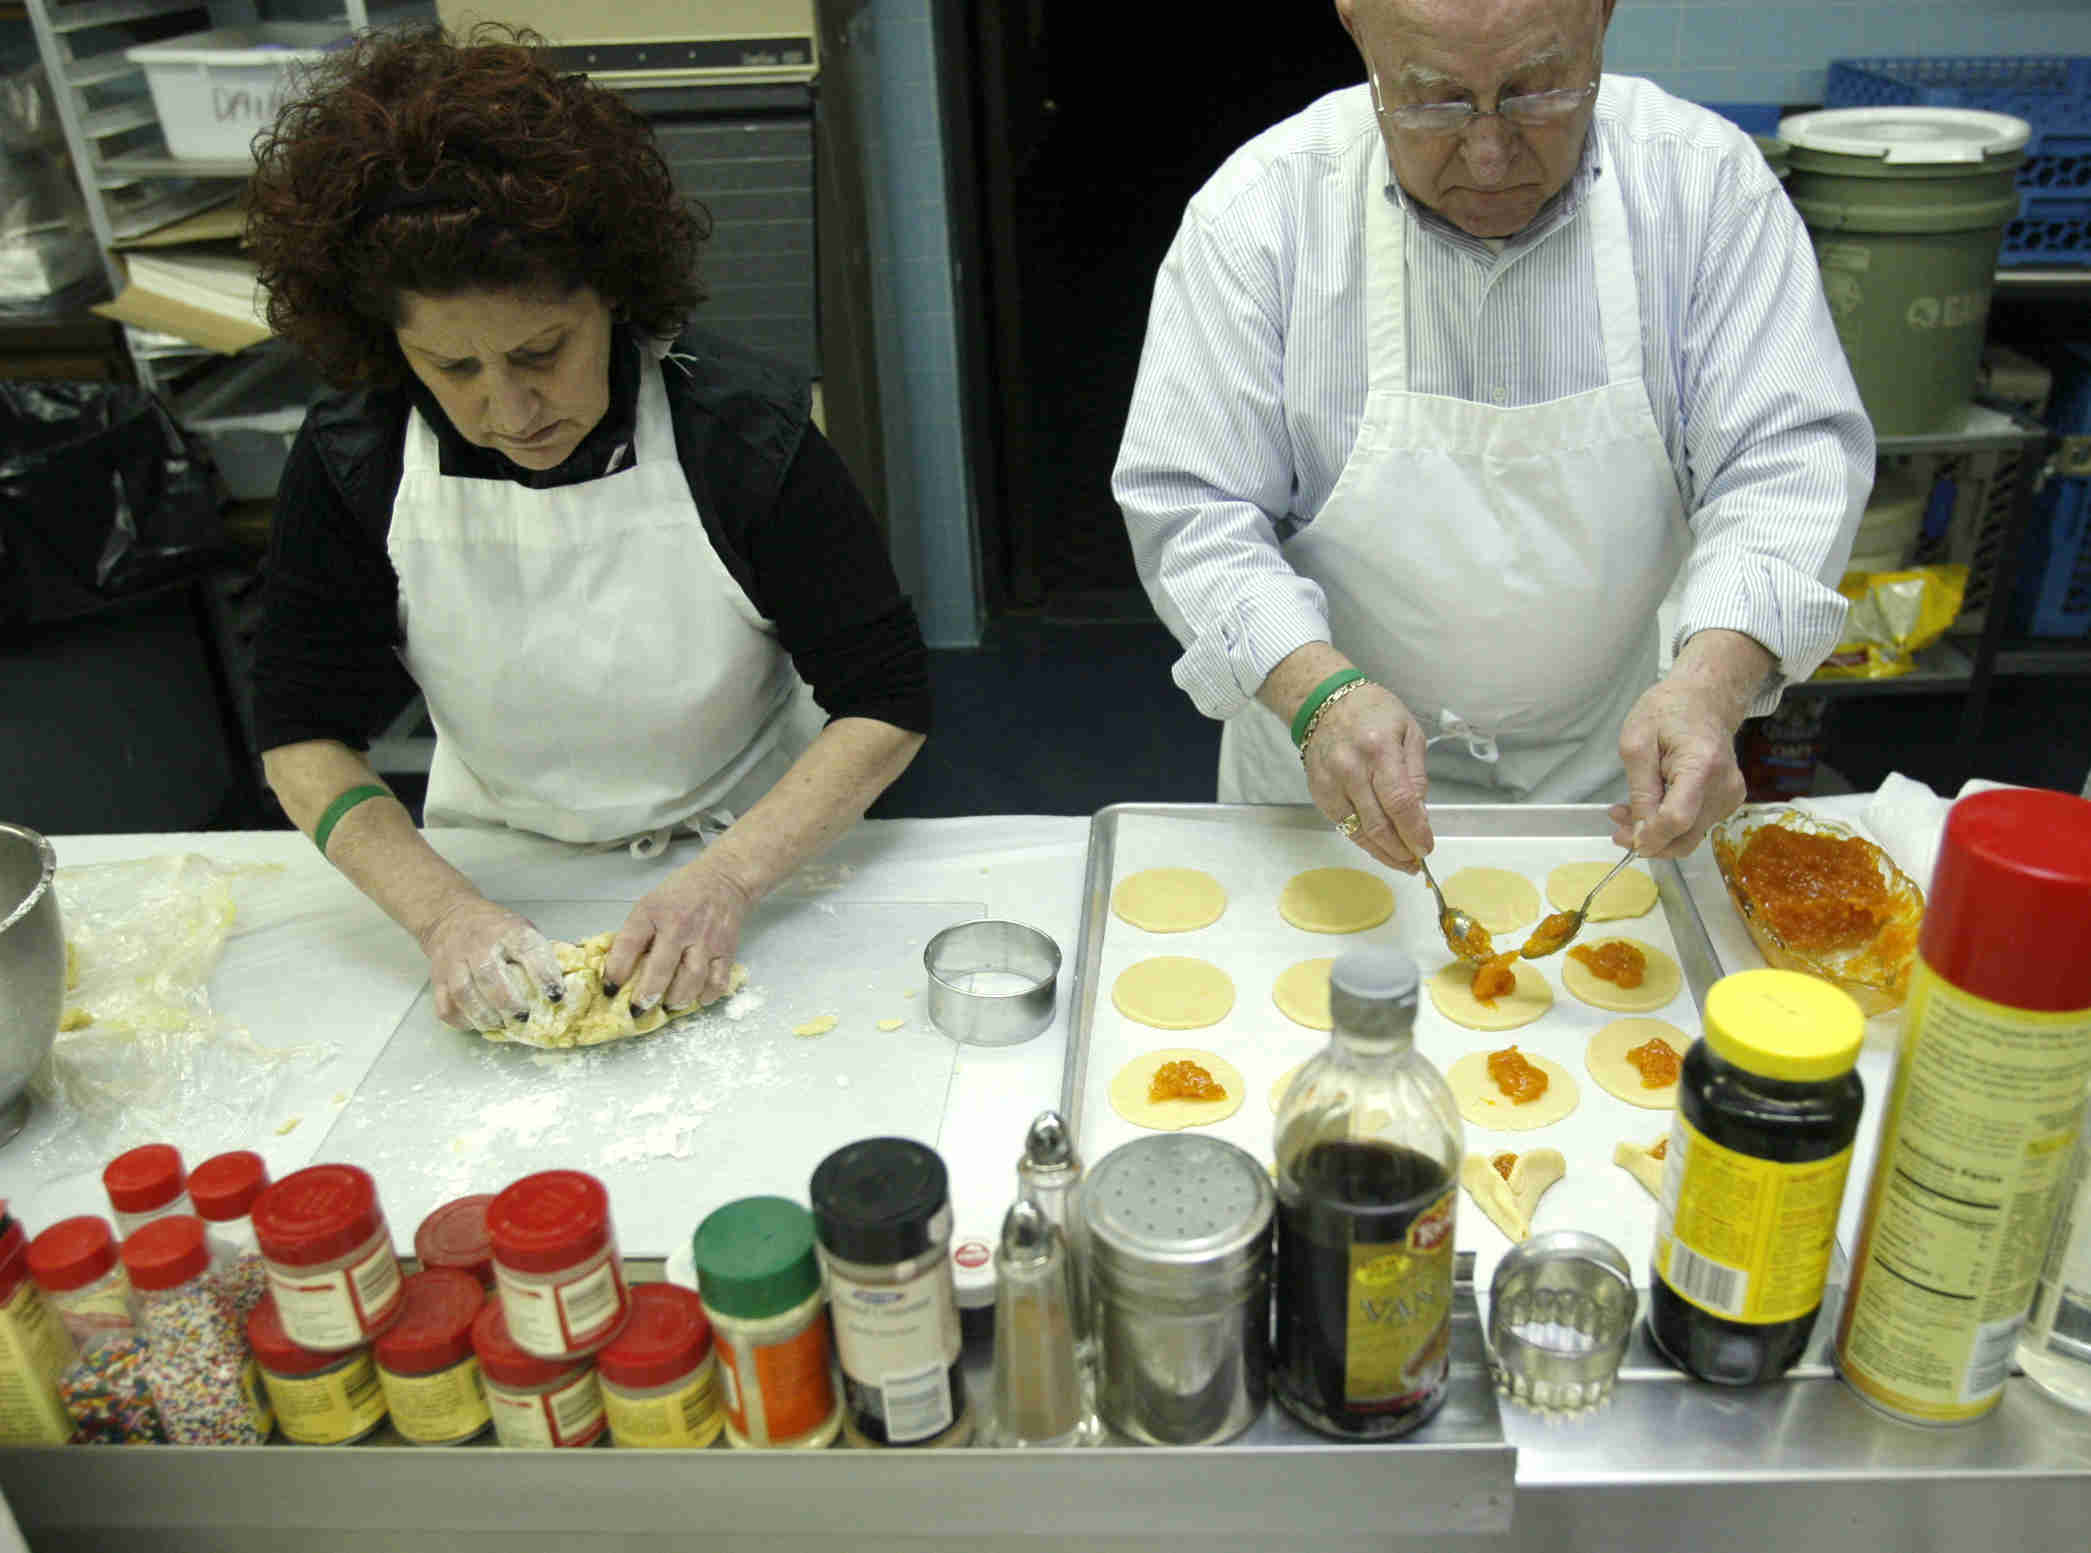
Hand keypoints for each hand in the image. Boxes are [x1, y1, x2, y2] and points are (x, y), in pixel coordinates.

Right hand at [418, 896, 564, 1032]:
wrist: (451, 917)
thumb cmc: (496, 929)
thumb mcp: (521, 929)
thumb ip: (538, 953)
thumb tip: (568, 986)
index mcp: (507, 931)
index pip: (527, 949)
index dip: (543, 974)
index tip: (556, 995)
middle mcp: (478, 945)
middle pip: (489, 975)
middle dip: (509, 1002)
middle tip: (523, 1017)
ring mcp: (454, 962)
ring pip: (464, 993)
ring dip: (485, 1015)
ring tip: (501, 1025)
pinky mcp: (438, 978)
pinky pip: (445, 1005)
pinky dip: (462, 1020)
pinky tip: (476, 1023)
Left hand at [601, 858, 754, 1015]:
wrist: (724, 879)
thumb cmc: (680, 894)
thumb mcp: (650, 904)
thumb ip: (637, 933)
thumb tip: (619, 971)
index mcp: (653, 912)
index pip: (629, 944)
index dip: (616, 971)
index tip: (610, 989)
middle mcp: (680, 926)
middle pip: (661, 969)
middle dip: (646, 995)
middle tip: (638, 1010)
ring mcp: (706, 939)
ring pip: (691, 980)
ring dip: (677, 1000)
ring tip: (668, 1007)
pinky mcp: (727, 949)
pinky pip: (718, 981)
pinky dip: (707, 996)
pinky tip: (698, 999)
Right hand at [1302, 680, 1433, 870]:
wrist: (1325, 703)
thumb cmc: (1375, 713)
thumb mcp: (1410, 732)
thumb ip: (1416, 775)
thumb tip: (1420, 818)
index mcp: (1379, 749)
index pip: (1399, 802)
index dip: (1414, 831)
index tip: (1426, 848)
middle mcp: (1350, 769)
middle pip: (1378, 824)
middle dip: (1401, 850)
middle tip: (1417, 861)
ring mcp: (1330, 783)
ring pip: (1359, 832)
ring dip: (1383, 853)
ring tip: (1402, 862)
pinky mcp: (1318, 794)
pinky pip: (1344, 826)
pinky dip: (1364, 841)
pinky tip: (1380, 847)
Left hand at [1610, 677, 1749, 858]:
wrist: (1704, 699)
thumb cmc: (1668, 711)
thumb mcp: (1636, 744)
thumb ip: (1640, 791)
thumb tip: (1640, 833)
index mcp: (1701, 765)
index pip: (1677, 819)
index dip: (1650, 837)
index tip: (1624, 838)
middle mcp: (1723, 786)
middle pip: (1686, 836)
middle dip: (1649, 840)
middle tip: (1617, 828)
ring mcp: (1730, 796)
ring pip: (1690, 835)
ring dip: (1657, 832)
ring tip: (1628, 810)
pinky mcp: (1729, 801)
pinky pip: (1696, 825)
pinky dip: (1671, 824)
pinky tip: (1652, 805)